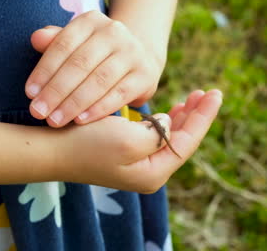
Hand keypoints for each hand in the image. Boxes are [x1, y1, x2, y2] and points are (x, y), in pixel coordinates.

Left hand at [26, 11, 163, 127]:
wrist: (139, 59)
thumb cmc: (96, 55)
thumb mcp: (75, 44)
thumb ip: (55, 42)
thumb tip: (37, 39)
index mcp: (92, 20)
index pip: (63, 45)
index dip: (45, 70)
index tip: (30, 94)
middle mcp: (115, 32)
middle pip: (80, 64)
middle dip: (56, 91)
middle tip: (38, 112)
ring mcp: (133, 53)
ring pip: (98, 80)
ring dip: (74, 103)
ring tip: (55, 120)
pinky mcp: (145, 75)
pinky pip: (118, 94)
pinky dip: (98, 109)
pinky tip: (80, 120)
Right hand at [51, 89, 221, 192]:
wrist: (51, 151)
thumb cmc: (88, 144)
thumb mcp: (129, 139)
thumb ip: (158, 132)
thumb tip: (168, 122)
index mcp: (154, 173)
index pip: (188, 142)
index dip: (203, 117)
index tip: (215, 93)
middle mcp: (149, 172)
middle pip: (182, 141)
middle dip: (195, 116)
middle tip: (207, 94)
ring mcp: (137, 165)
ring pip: (169, 138)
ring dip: (181, 118)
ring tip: (192, 100)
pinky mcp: (125, 155)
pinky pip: (154, 137)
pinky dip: (163, 121)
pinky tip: (168, 111)